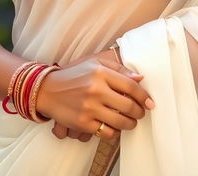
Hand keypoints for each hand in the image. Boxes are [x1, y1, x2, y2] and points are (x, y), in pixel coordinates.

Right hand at [38, 48, 153, 141]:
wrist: (48, 90)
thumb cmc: (74, 75)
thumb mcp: (95, 64)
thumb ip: (118, 69)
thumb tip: (140, 78)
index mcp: (100, 73)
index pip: (130, 85)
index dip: (143, 95)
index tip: (149, 102)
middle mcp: (95, 90)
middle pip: (128, 106)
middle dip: (139, 112)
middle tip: (140, 112)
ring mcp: (89, 108)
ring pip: (120, 121)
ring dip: (130, 124)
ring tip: (131, 121)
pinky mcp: (83, 123)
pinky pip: (107, 132)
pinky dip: (115, 131)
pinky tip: (115, 126)